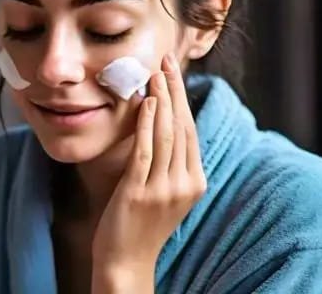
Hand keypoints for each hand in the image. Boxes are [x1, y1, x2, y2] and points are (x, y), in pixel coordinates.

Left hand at [91, 54, 206, 291]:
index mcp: (195, 182)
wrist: (126, 262)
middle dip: (174, 90)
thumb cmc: (141, 225)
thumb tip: (165, 125)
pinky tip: (146, 102)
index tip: (173, 71)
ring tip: (155, 73)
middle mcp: (185, 184)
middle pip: (182, 127)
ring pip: (167, 135)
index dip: (182, 98)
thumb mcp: (164, 192)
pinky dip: (147, 124)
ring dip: (161, 100)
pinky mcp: (140, 192)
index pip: (191, 130)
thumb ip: (169, 163)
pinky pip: (146, 151)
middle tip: (166, 60)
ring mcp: (164, 189)